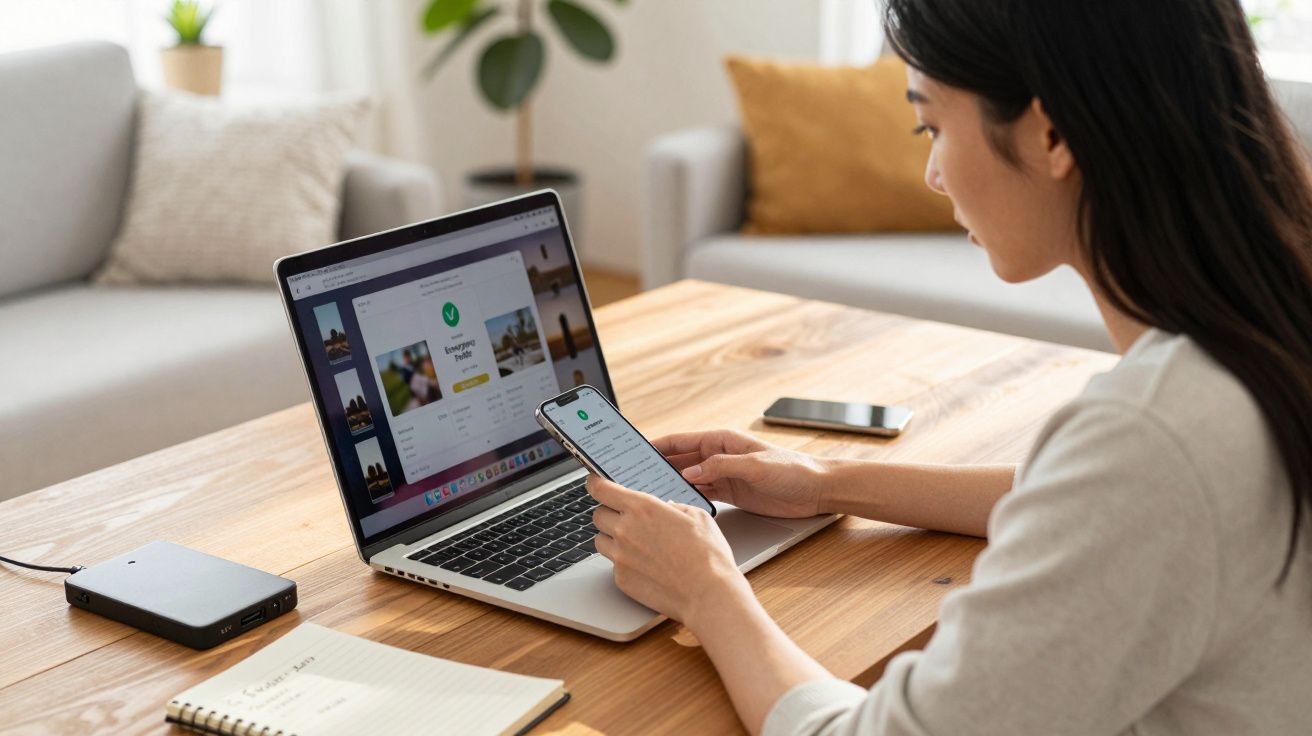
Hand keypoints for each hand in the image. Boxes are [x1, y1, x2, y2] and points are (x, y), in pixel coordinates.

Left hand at [588, 474, 748, 624]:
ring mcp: (620, 556)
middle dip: (608, 512)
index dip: (595, 483)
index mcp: (642, 508)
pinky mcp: (621, 579)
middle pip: (597, 514)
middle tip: (625, 517)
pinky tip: (645, 564)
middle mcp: (625, 530)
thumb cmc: (707, 555)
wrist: (708, 594)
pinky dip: (623, 561)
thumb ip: (674, 506)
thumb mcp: (697, 516)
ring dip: (611, 537)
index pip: (601, 489)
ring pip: (600, 540)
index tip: (595, 482)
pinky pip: (612, 564)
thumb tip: (665, 508)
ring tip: (634, 542)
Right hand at [653, 430, 829, 517]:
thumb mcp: (755, 466)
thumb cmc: (792, 469)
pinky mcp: (731, 493)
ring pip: (689, 478)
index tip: (636, 452)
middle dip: (658, 467)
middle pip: (680, 460)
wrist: (817, 489)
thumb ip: (721, 467)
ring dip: (672, 484)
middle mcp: (720, 456)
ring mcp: (724, 475)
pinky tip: (676, 505)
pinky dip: (689, 498)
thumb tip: (691, 472)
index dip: (658, 445)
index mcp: (722, 440)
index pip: (681, 440)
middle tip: (636, 478)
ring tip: (651, 493)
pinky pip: (703, 494)